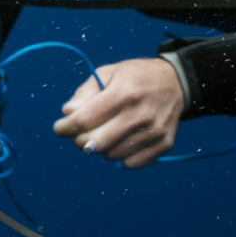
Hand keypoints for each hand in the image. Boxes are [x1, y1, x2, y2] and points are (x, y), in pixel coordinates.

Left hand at [53, 58, 184, 167]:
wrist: (176, 82)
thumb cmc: (135, 76)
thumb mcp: (108, 73)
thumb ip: (85, 93)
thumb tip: (68, 114)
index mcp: (123, 92)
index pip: (85, 120)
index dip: (66, 127)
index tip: (59, 128)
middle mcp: (140, 114)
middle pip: (96, 143)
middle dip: (79, 140)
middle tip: (78, 134)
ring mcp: (153, 131)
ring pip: (111, 155)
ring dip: (101, 147)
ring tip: (104, 132)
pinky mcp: (163, 144)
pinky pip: (130, 163)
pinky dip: (120, 155)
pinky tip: (121, 139)